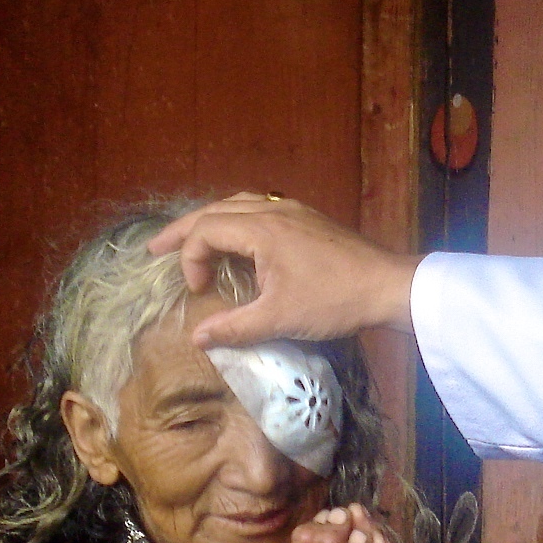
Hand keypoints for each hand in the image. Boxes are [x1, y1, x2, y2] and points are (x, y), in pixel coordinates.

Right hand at [147, 193, 420, 348]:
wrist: (388, 286)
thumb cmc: (333, 301)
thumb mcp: (278, 319)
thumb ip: (233, 327)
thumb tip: (196, 338)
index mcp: (261, 228)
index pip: (205, 231)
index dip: (190, 260)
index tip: (199, 293)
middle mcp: (272, 209)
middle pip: (215, 210)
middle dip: (183, 230)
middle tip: (154, 248)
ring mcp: (293, 210)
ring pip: (238, 204)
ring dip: (210, 221)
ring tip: (191, 240)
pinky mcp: (308, 219)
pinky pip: (259, 209)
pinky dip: (236, 221)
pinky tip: (238, 239)